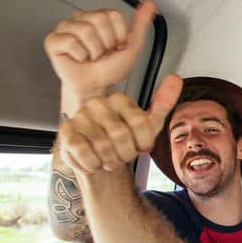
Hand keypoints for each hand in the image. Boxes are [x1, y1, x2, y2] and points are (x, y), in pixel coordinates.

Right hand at [44, 1, 156, 102]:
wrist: (95, 86)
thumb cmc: (109, 69)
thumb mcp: (131, 47)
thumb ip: (140, 25)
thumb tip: (150, 5)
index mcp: (99, 17)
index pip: (113, 14)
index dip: (119, 35)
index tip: (115, 47)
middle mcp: (81, 19)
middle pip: (99, 19)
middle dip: (106, 43)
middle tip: (101, 54)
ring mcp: (65, 28)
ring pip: (85, 30)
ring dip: (93, 51)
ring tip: (90, 57)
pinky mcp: (53, 40)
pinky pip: (70, 42)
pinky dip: (79, 56)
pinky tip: (78, 59)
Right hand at [58, 74, 182, 173]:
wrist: (100, 160)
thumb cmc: (126, 142)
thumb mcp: (149, 125)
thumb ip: (163, 103)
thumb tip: (175, 78)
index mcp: (119, 100)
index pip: (141, 123)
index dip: (144, 143)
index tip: (140, 147)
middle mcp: (97, 103)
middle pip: (121, 135)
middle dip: (126, 154)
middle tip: (123, 156)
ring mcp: (80, 117)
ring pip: (103, 146)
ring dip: (111, 161)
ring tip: (109, 159)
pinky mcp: (66, 133)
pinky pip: (85, 153)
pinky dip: (94, 164)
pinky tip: (95, 162)